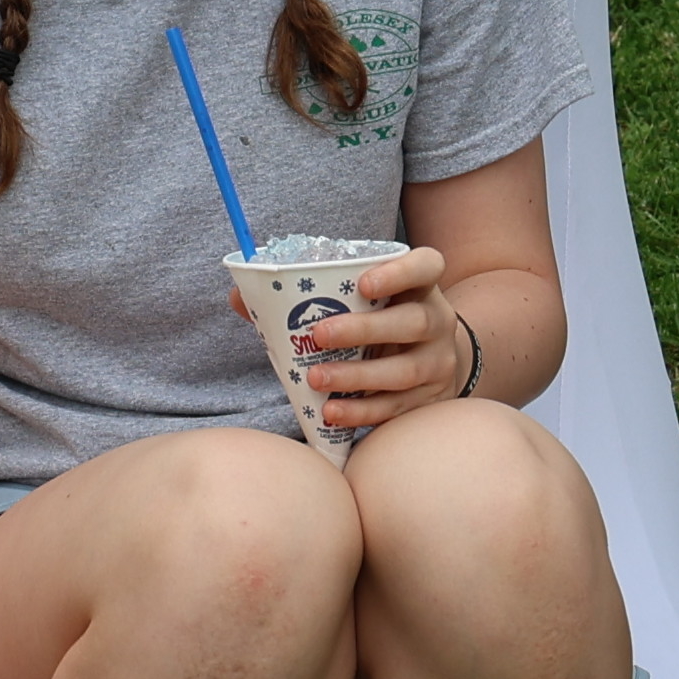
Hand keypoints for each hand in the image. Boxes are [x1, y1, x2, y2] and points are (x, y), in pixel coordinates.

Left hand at [293, 247, 467, 436]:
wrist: (433, 364)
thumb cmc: (381, 323)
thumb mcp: (361, 303)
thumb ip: (309, 297)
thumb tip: (240, 298)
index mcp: (420, 286)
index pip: (426, 266)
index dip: (398, 272)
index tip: (362, 283)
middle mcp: (437, 321)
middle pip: (414, 321)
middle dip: (365, 329)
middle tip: (319, 335)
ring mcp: (437, 363)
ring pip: (404, 371)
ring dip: (357, 376)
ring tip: (316, 379)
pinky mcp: (430, 400)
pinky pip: (396, 407)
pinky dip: (362, 412)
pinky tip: (332, 411)